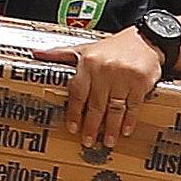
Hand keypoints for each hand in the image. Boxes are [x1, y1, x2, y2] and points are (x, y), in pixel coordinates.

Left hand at [63, 24, 163, 154]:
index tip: (73, 128)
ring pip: (114, 108)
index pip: (78, 93)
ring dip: (111, 128)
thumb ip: (61, 53)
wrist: (145, 39)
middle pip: (96, 104)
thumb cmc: (113, 47)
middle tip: (88, 141)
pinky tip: (125, 130)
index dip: (75, 113)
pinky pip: (133, 106)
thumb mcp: (85, 48)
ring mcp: (124, 77)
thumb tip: (35, 54)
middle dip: (92, 126)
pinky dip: (129, 120)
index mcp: (88, 63)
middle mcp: (104, 70)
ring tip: (108, 142)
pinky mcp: (141, 82)